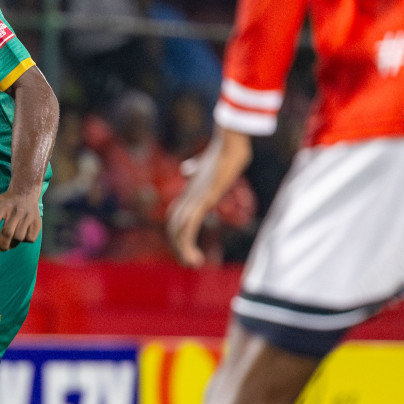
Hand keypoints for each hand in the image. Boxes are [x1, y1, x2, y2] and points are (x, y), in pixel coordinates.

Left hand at [0, 186, 40, 251]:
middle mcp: (16, 211)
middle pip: (7, 232)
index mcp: (4, 205)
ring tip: (10, 244)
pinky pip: (30, 238)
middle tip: (1, 248)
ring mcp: (27, 217)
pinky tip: (21, 237)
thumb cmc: (7, 202)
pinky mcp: (36, 222)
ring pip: (19, 237)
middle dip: (2, 244)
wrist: (25, 192)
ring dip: (13, 244)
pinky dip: (24, 241)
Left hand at [168, 128, 252, 267]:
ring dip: (183, 248)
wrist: (229, 141)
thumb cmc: (224, 151)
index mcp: (190, 190)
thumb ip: (195, 168)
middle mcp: (189, 195)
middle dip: (179, 244)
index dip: (178, 231)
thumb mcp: (207, 164)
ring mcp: (195, 197)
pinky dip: (188, 242)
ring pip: (179, 228)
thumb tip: (187, 168)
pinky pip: (189, 224)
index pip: (176, 215)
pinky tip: (195, 255)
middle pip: (174, 224)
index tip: (187, 246)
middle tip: (190, 260)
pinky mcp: (203, 198)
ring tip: (193, 263)